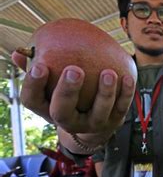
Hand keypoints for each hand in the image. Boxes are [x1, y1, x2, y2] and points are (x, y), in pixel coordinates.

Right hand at [12, 51, 134, 133]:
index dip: (34, 85)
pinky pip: (121, 108)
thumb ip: (38, 67)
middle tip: (74, 70)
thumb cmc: (69, 96)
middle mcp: (69, 122)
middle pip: (62, 111)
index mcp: (48, 110)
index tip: (41, 66)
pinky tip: (127, 76)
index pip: (33, 101)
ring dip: (104, 92)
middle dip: (68, 91)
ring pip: (98, 112)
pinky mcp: (114, 122)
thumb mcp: (51, 86)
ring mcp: (93, 124)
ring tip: (108, 73)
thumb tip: (20, 52)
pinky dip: (126, 93)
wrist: (95, 125)